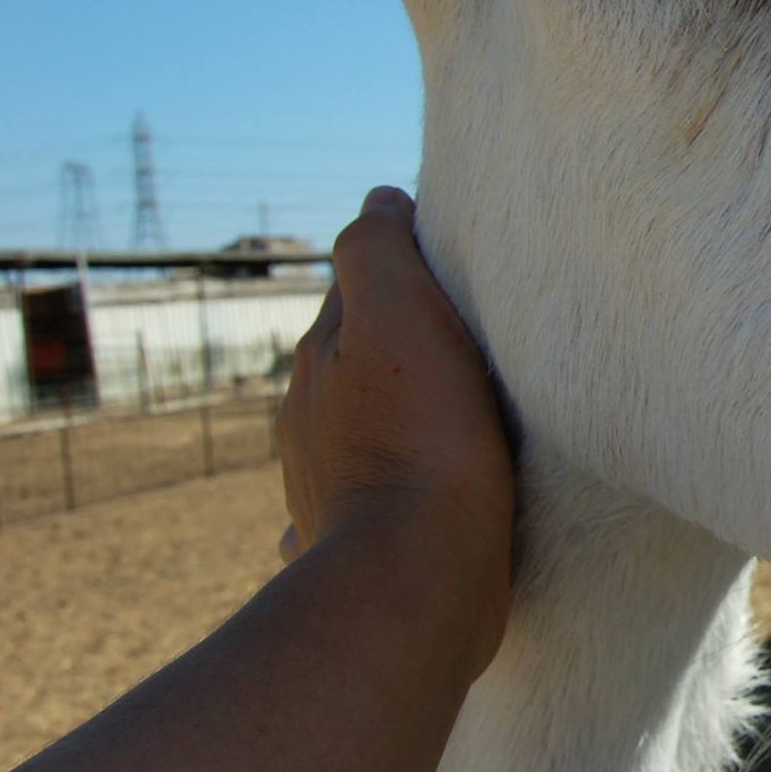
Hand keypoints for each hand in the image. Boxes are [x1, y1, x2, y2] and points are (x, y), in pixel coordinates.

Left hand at [277, 186, 514, 672]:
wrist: (417, 574)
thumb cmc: (424, 437)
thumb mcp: (404, 314)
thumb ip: (379, 249)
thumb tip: (380, 197)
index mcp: (319, 361)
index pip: (356, 291)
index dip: (403, 275)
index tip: (454, 272)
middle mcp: (306, 422)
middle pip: (352, 364)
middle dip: (395, 350)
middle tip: (464, 345)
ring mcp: (320, 489)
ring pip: (349, 436)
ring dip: (384, 421)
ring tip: (444, 421)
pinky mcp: (346, 549)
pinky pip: (354, 511)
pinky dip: (370, 498)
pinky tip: (391, 507)